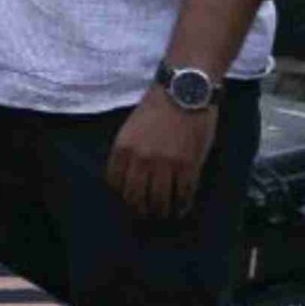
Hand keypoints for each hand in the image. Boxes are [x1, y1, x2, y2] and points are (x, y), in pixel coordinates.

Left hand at [106, 87, 220, 219]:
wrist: (184, 91)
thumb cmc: (158, 107)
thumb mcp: (131, 128)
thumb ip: (129, 152)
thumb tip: (130, 177)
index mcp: (122, 149)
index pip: (115, 183)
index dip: (122, 196)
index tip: (129, 200)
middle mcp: (140, 160)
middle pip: (135, 197)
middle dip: (140, 209)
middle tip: (147, 213)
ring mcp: (165, 165)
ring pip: (159, 200)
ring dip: (161, 211)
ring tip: (164, 214)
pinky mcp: (188, 166)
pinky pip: (183, 195)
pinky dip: (182, 206)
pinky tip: (181, 209)